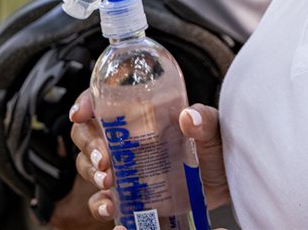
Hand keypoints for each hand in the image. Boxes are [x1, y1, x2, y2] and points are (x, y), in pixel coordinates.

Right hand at [68, 91, 231, 225]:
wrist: (227, 182)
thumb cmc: (216, 147)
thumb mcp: (214, 128)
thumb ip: (206, 120)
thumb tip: (189, 116)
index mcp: (141, 112)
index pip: (103, 100)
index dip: (86, 103)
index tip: (80, 115)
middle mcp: (126, 137)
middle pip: (89, 134)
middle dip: (88, 146)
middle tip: (103, 159)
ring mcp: (125, 166)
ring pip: (89, 166)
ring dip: (92, 174)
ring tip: (108, 182)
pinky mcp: (129, 193)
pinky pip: (102, 199)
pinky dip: (99, 205)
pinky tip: (110, 208)